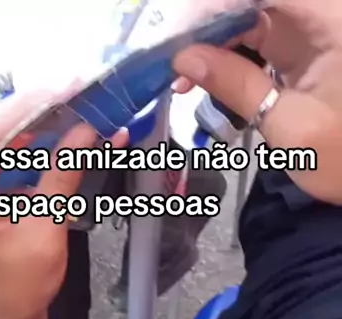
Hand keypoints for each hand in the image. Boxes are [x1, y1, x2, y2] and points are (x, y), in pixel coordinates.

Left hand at [0, 94, 118, 318]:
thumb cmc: (26, 278)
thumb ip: (62, 176)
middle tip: (76, 90)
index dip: (28, 109)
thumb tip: (87, 130)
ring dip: (40, 119)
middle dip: (36, 108)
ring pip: (4, 134)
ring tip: (76, 103)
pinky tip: (66, 127)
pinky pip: (12, 149)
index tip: (64, 90)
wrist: (18, 305)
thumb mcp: (46, 227)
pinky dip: (40, 138)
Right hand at [173, 1, 341, 202]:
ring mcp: (317, 26)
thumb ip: (236, 85)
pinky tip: (205, 74)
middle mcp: (325, 13)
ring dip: (215, 36)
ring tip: (183, 73)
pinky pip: (261, 32)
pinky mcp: (308, 44)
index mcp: (332, 20)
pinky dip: (231, 50)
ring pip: (254, 12)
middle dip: (210, 20)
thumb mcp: (288, 127)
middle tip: (172, 56)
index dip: (216, 4)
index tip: (180, 32)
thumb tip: (183, 58)